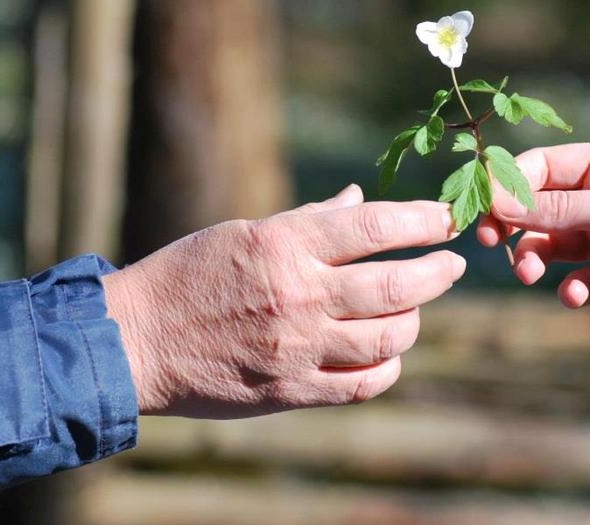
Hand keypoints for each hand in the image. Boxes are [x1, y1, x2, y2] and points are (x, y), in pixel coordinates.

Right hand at [103, 184, 464, 417]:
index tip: (447, 218)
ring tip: (414, 310)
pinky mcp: (291, 390)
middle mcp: (299, 294)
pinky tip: (386, 354)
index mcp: (285, 246)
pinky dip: (386, 368)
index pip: (375, 226)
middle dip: (438, 272)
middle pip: (396, 284)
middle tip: (453, 264)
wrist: (136, 340)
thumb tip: (362, 199)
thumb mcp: (246, 231)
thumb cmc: (190, 274)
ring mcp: (297, 346)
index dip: (423, 220)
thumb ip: (311, 220)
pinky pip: (361, 384)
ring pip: (388, 337)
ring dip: (413, 321)